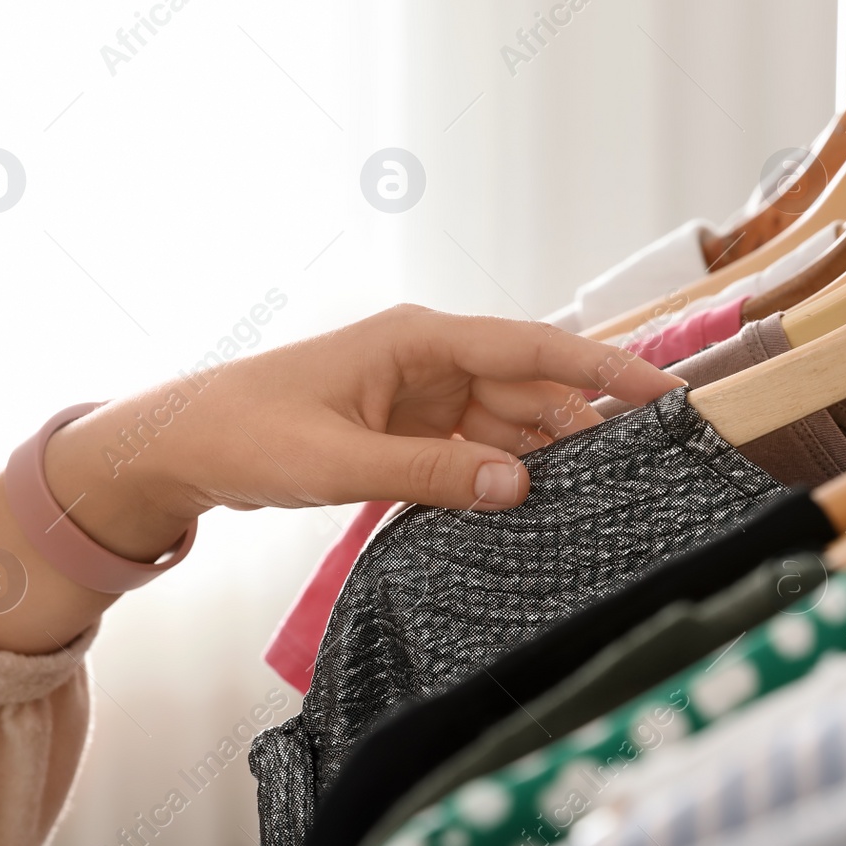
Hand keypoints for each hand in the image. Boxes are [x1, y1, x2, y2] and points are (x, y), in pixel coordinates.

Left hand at [61, 304, 681, 530]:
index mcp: (419, 341)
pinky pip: (477, 451)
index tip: (663, 389)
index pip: (532, 349)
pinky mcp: (410, 433)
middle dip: (585, 423)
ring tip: (600, 493)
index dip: (603, 368)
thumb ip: (429, 476)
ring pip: (510, 423)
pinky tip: (533, 504)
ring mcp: (423, 397)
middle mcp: (431, 361)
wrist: (182, 449)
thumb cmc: (248, 435)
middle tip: (644, 466)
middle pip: (531, 389)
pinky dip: (505, 476)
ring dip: (547, 455)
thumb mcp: (337, 461)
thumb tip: (519, 488)